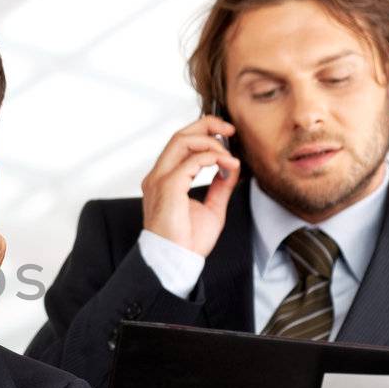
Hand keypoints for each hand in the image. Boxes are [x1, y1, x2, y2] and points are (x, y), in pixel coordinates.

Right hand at [141, 116, 239, 256]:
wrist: (177, 261)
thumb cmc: (187, 242)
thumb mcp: (212, 208)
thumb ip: (219, 186)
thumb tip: (231, 168)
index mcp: (164, 180)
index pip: (180, 144)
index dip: (203, 132)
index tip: (226, 135)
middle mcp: (157, 176)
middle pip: (179, 135)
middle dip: (207, 126)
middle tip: (230, 130)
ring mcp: (159, 180)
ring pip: (182, 141)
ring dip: (211, 141)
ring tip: (229, 153)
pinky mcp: (168, 187)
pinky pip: (192, 161)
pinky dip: (214, 158)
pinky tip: (228, 165)